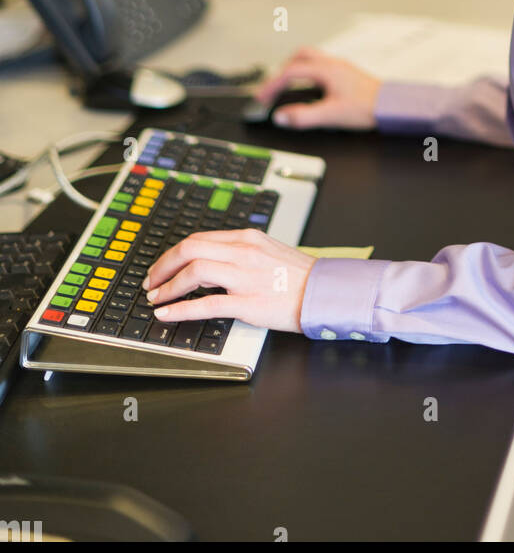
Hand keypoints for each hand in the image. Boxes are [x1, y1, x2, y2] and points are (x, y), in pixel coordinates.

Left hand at [141, 229, 316, 332]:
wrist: (323, 291)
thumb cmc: (298, 275)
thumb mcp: (267, 251)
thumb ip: (240, 252)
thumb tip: (211, 262)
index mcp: (246, 239)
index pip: (199, 239)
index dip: (174, 253)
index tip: (162, 266)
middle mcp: (243, 253)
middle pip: (190, 249)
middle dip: (163, 265)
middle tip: (151, 281)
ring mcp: (244, 277)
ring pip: (194, 272)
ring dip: (169, 285)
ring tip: (157, 298)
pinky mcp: (247, 302)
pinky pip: (206, 304)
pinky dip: (181, 309)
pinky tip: (168, 314)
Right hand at [255, 47, 381, 130]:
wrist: (392, 107)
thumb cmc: (368, 107)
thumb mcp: (331, 115)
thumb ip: (303, 117)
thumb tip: (281, 117)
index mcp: (326, 70)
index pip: (290, 72)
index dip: (272, 84)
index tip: (262, 97)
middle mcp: (332, 64)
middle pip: (299, 57)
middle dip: (282, 71)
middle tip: (273, 87)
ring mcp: (340, 67)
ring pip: (311, 59)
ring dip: (295, 69)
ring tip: (287, 85)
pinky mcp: (346, 74)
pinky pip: (320, 66)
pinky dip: (308, 74)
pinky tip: (310, 88)